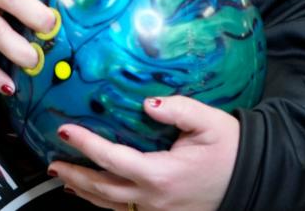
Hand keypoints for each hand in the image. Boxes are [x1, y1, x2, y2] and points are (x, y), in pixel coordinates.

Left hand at [49, 96, 238, 210]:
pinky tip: (92, 194)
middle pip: (103, 189)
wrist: (252, 178)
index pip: (113, 158)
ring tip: (62, 177)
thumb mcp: (208, 122)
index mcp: (161, 174)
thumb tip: (148, 104)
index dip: (86, 145)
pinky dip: (103, 203)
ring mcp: (157, 210)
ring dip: (83, 191)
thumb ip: (177, 109)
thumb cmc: (230, 149)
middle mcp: (154, 198)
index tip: (65, 131)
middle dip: (74, 174)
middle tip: (52, 161)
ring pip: (110, 205)